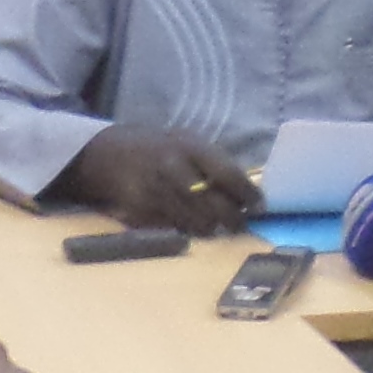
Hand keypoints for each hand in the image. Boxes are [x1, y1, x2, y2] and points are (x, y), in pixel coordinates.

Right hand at [64, 125, 259, 235]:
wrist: (113, 155)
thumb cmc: (162, 148)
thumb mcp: (189, 142)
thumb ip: (215, 163)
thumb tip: (248, 193)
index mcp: (189, 148)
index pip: (227, 174)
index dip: (247, 194)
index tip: (259, 206)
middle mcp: (173, 169)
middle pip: (214, 206)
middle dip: (233, 219)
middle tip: (241, 224)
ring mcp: (156, 194)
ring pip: (197, 224)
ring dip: (212, 228)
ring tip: (217, 224)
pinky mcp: (143, 214)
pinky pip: (176, 230)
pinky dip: (188, 230)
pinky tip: (190, 223)